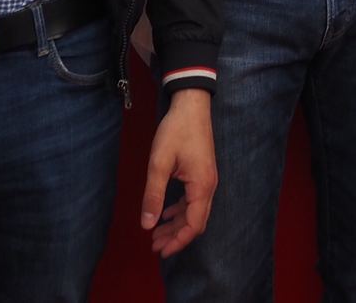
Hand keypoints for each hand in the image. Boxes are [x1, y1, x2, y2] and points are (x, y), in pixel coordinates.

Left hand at [142, 90, 215, 257]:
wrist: (191, 104)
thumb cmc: (176, 131)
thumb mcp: (159, 163)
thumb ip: (153, 195)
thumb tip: (147, 224)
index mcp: (202, 186)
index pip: (194, 224)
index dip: (178, 241)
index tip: (160, 251)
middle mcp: (208, 186)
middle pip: (195, 221)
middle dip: (175, 236)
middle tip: (154, 245)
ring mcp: (207, 179)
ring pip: (194, 211)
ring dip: (176, 223)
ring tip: (156, 233)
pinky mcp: (202, 173)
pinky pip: (193, 199)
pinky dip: (180, 210)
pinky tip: (166, 213)